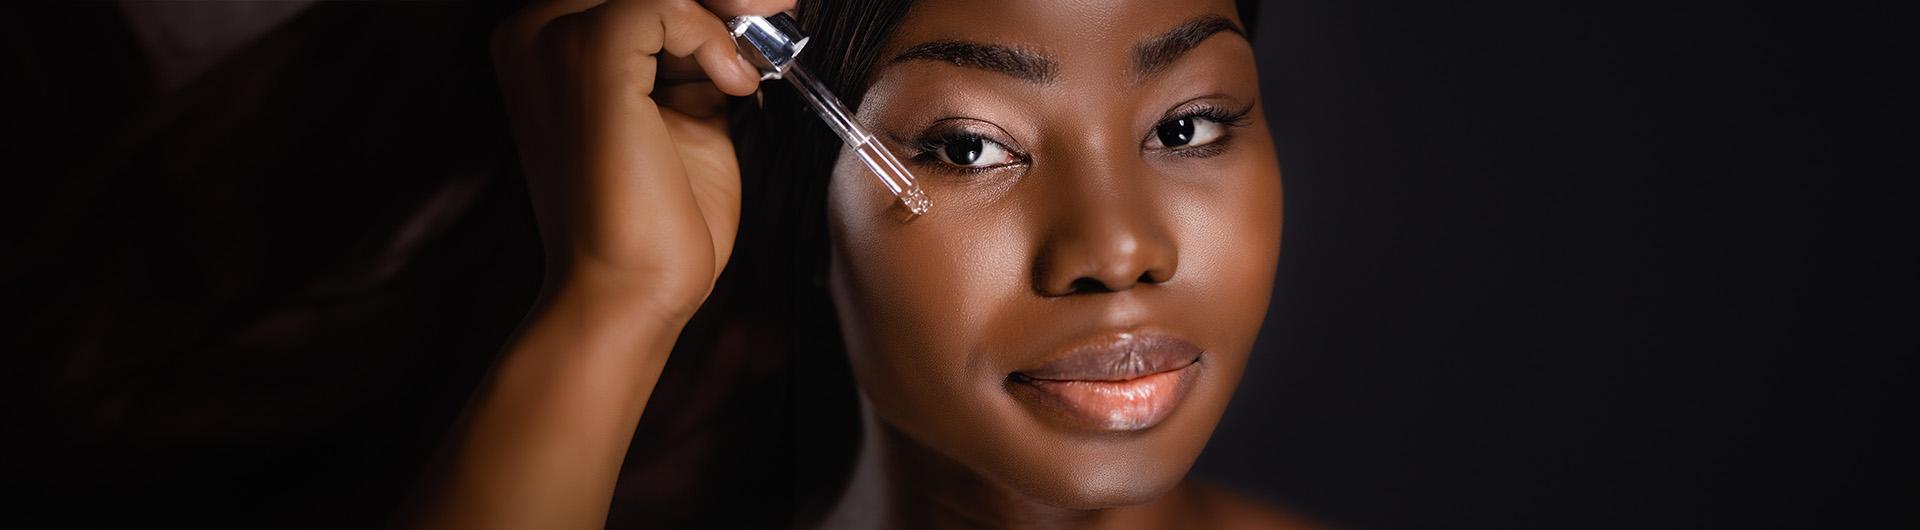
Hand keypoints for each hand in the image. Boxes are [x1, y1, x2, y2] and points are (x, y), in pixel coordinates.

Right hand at [492, 0, 793, 322]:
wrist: (631, 292)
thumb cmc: (656, 217)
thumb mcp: (684, 108)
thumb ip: (697, 54)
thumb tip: (750, 9)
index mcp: (542, 41)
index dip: (700, 4)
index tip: (759, 16)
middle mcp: (531, 31)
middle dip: (717, 2)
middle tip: (772, 17)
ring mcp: (551, 40)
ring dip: (720, 17)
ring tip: (744, 74)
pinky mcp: (590, 56)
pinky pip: (664, 3)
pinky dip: (712, 36)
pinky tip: (731, 86)